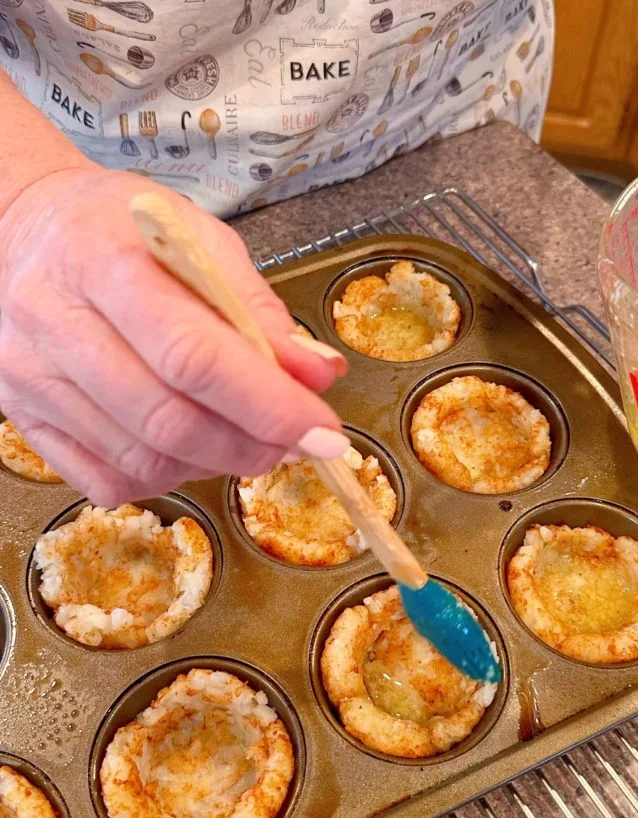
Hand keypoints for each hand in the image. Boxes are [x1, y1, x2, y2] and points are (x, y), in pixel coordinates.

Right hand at [0, 167, 347, 505]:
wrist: (23, 231)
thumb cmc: (120, 231)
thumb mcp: (198, 239)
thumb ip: (259, 309)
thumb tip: (317, 374)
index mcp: (103, 262)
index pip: (195, 356)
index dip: (269, 406)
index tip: (322, 432)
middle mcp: (54, 323)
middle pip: (169, 420)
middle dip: (251, 446)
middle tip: (292, 443)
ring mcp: (30, 378)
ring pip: (141, 460)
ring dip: (214, 465)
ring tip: (246, 440)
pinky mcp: (23, 417)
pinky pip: (105, 480)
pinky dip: (164, 479)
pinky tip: (187, 450)